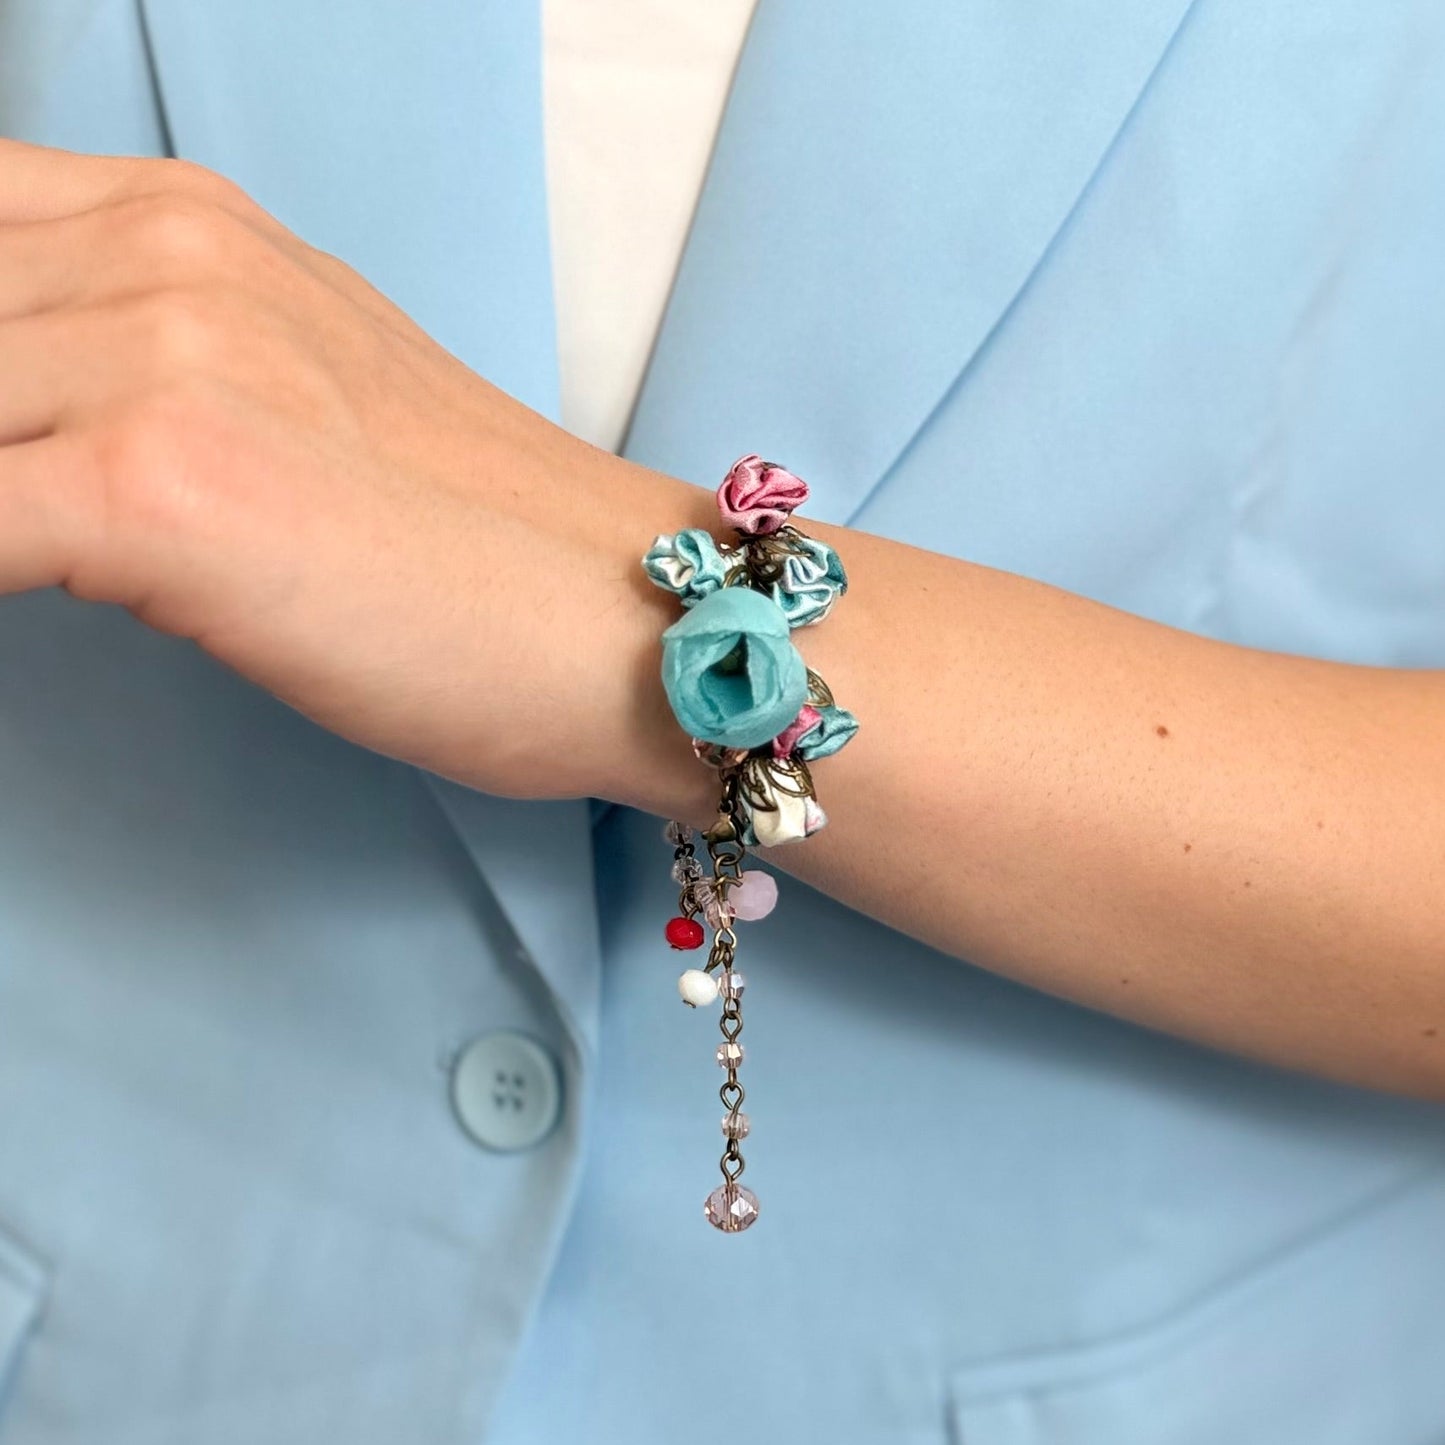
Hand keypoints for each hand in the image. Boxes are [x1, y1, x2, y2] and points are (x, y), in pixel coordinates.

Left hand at [0, 139, 717, 806]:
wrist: (623, 619)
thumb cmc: (477, 545)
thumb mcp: (289, 395)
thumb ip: (140, 363)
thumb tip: (26, 425)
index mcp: (183, 220)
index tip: (22, 446)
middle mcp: (167, 253)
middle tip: (38, 517)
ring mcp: (167, 361)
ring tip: (48, 561)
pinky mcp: (163, 490)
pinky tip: (30, 606)